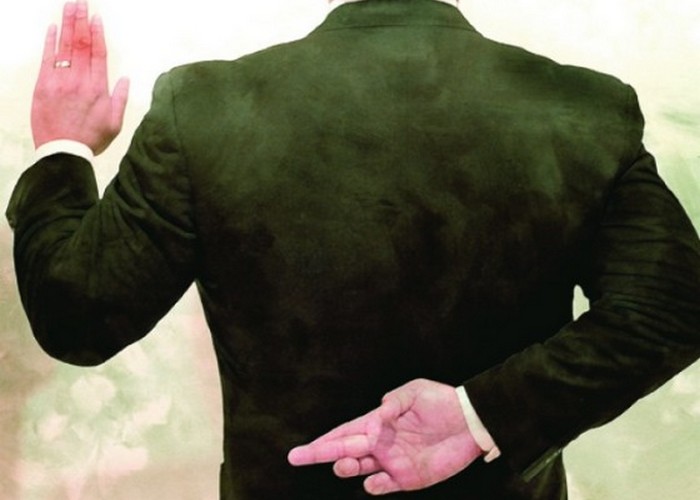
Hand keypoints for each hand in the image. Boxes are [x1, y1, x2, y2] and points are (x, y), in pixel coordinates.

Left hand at [31, 1, 128, 154]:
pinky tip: (52, 28)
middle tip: (81, 2)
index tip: (96, 17)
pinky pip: (47, 58)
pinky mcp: (43, 86)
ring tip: (69, 6)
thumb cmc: (90, 140)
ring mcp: (60, 81)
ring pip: (65, 46)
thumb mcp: (115, 123)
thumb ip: (120, 99)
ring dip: (67, 24)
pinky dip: (49, 41)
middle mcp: (80, 81)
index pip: (98, 53)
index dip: (97, 33)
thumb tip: (125, 80)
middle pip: (81, 44)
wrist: (63, 152)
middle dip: (81, 20)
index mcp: (98, 89)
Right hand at [288, 379, 481, 494]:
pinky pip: (384, 485)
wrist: (470, 424)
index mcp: (378, 422)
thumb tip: (378, 414)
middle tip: (296, 457)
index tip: (303, 447)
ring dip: (345, 468)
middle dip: (319, 454)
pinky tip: (372, 480)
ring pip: (358, 468)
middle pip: (343, 450)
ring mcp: (392, 462)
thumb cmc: (441, 402)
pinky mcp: (408, 478)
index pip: (344, 431)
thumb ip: (394, 401)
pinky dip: (374, 485)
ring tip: (342, 464)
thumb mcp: (415, 391)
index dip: (323, 439)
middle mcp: (380, 443)